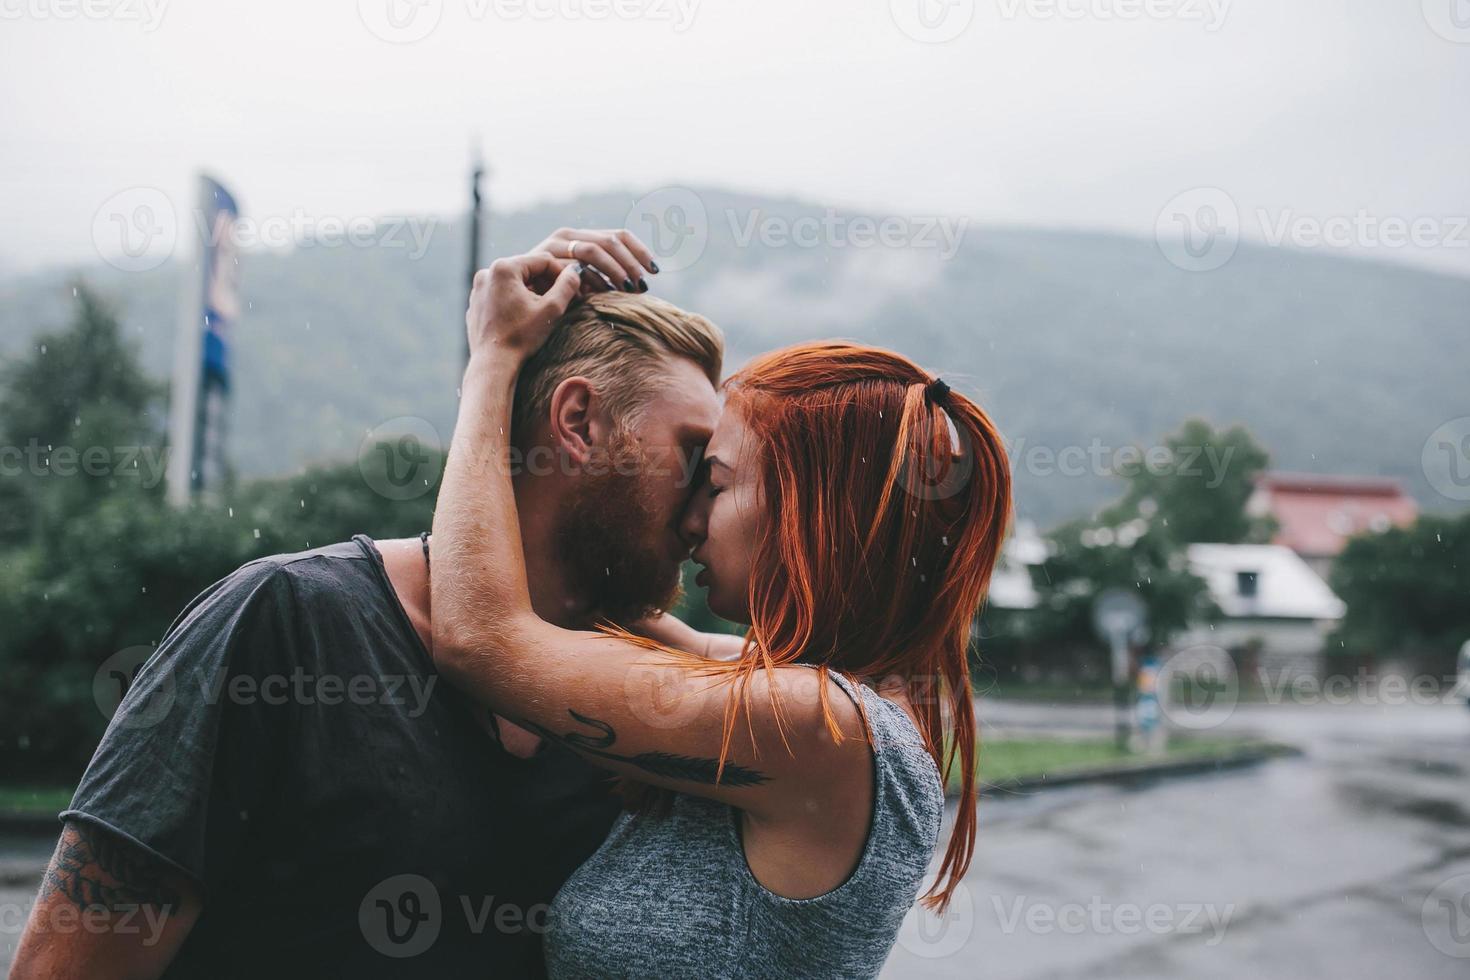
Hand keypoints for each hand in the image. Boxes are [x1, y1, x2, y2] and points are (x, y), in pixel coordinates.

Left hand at [465, 252, 581, 363]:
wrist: (493, 364)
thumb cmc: (521, 336)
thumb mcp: (552, 309)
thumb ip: (567, 286)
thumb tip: (574, 272)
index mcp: (504, 268)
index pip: (542, 260)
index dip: (562, 273)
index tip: (574, 289)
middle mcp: (486, 272)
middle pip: (527, 269)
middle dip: (547, 282)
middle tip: (563, 299)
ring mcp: (478, 289)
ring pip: (514, 282)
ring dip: (532, 291)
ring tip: (546, 309)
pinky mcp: (476, 304)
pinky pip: (500, 295)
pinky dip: (515, 300)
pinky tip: (526, 318)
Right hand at [531, 227, 659, 293]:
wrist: (515, 298)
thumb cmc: (553, 294)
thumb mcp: (585, 282)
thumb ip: (605, 276)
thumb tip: (641, 282)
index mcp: (582, 237)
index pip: (619, 235)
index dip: (640, 251)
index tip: (655, 270)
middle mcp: (568, 236)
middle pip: (610, 241)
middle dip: (630, 263)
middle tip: (642, 285)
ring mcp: (554, 245)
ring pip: (594, 250)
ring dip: (614, 269)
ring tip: (627, 289)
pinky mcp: (544, 258)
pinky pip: (575, 265)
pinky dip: (593, 278)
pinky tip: (605, 293)